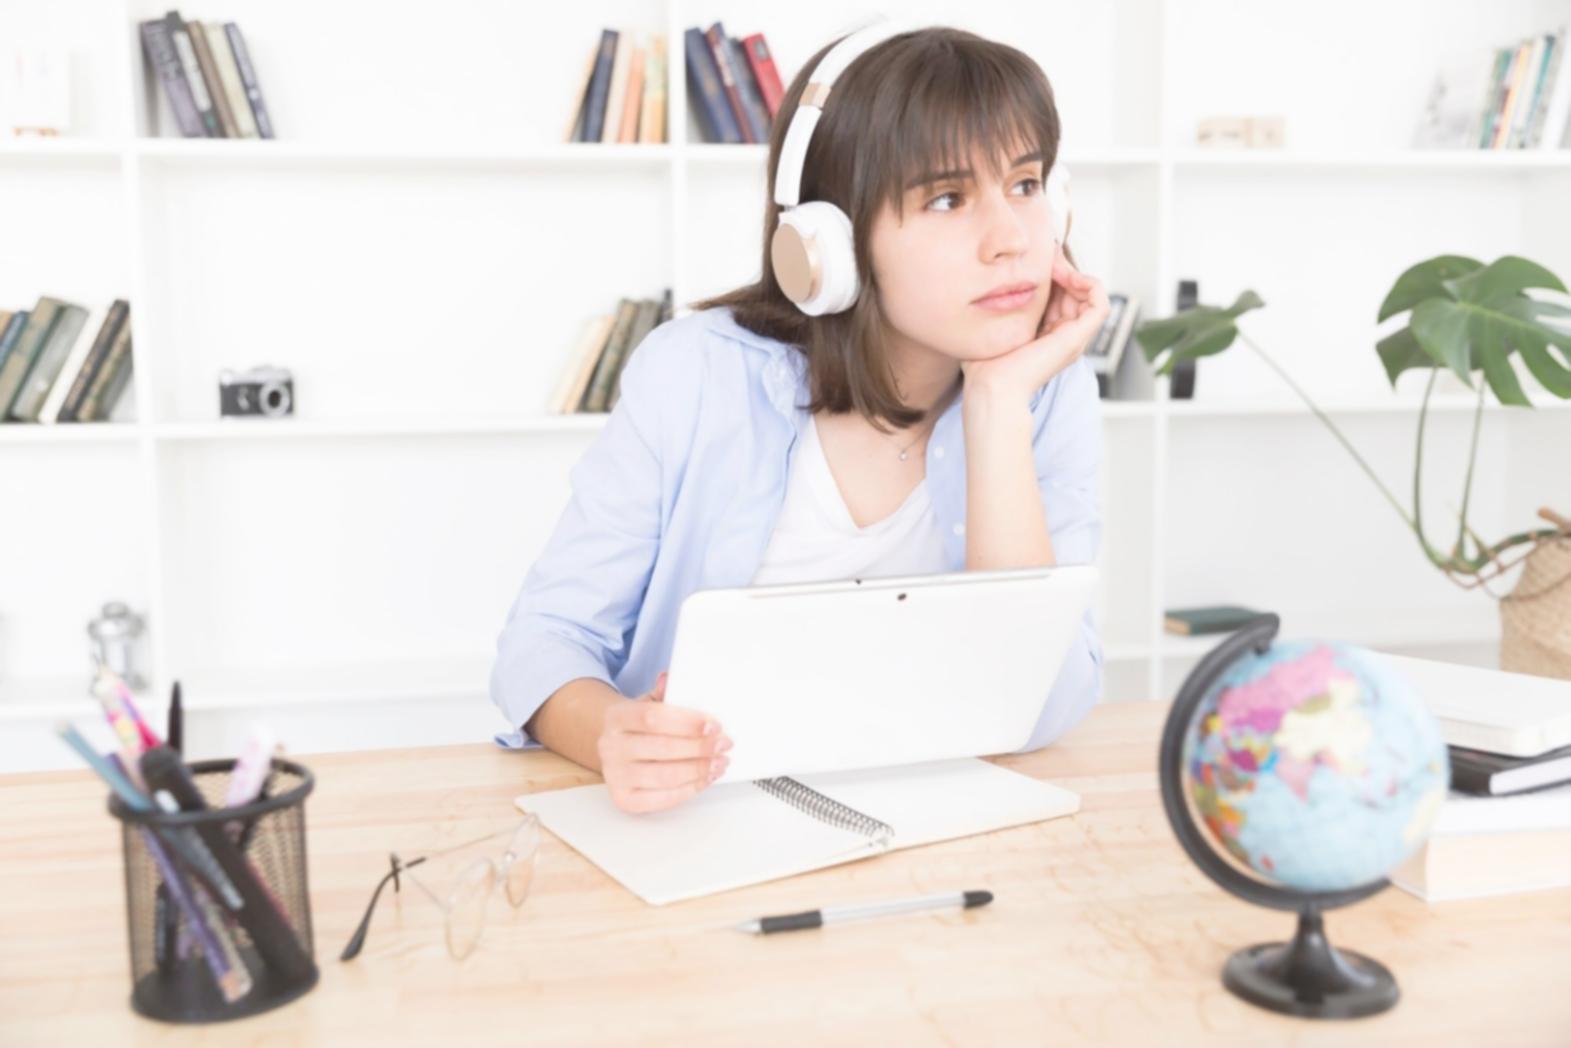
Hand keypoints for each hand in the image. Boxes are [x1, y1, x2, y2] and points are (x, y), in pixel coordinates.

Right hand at [596, 671, 731, 813]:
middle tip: (724, 744)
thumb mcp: (649, 701)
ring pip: (664, 776)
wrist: (616, 746)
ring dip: (699, 770)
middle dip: (699, 748)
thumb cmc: (639, 725)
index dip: (686, 723)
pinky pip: (662, 799)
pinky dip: (689, 789)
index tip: (714, 725)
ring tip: (720, 762)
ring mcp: (615, 775)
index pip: (652, 718)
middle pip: (661, 748)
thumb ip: (665, 692)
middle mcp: (610, 746)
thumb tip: (671, 679)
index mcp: (617, 717)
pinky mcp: (624, 798)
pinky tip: (706, 778)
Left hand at [961, 250, 1109, 398]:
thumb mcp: (994, 326)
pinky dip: (1089, 283)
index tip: (1032, 262)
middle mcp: (1063, 336)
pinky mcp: (1077, 337)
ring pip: (1089, 294)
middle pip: (1075, 292)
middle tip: (1045, 258)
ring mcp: (1073, 338)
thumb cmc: (985, 365)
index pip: (1060, 295)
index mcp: (1046, 335)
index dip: (1052, 275)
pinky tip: (1066, 275)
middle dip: (1063, 269)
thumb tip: (991, 284)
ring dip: (1074, 273)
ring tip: (1053, 266)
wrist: (991, 387)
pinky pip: (1100, 303)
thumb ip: (1000, 307)